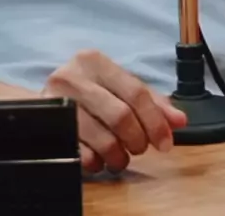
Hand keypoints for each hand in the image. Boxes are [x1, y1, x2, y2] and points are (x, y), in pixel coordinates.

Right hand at [42, 49, 186, 173]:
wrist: (45, 98)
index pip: (135, 91)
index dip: (155, 121)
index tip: (166, 143)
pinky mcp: (49, 127)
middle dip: (137, 139)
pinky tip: (99, 158)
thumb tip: (179, 120)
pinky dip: (97, 162)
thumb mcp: (117, 87)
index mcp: (95, 61)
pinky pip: (82, 154)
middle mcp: (73, 76)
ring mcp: (57, 102)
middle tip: (139, 148)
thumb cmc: (87, 91)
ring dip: (119, 156)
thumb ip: (151, 102)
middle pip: (121, 116)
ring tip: (120, 156)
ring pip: (103, 139)